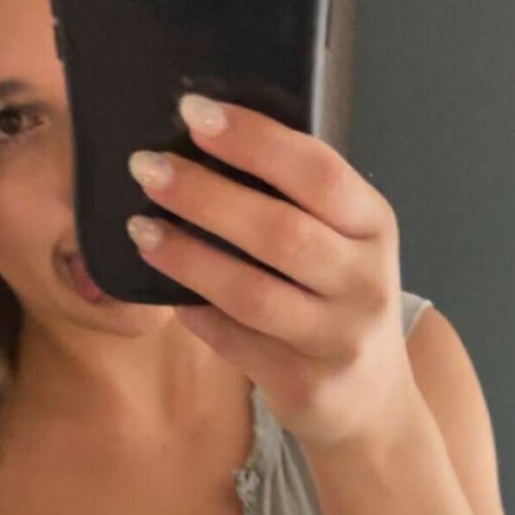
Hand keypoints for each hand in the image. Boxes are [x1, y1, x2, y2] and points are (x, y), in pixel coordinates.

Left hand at [125, 94, 418, 452]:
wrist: (374, 402)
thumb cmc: (341, 304)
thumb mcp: (344, 245)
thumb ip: (297, 205)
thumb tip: (203, 151)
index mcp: (373, 225)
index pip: (317, 171)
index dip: (254, 139)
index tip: (194, 113)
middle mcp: (364, 280)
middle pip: (280, 231)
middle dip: (205, 195)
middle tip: (147, 169)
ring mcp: (338, 337)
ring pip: (252, 292)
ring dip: (188, 258)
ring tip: (141, 230)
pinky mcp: (306, 384)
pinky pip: (237, 343)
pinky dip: (198, 316)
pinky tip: (169, 296)